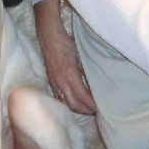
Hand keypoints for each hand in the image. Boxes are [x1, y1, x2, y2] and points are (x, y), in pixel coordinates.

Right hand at [34, 0, 95, 114]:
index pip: (82, 96)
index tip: (100, 108)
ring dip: (77, 108)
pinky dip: (68, 102)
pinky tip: (74, 101)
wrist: (48, 36)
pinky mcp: (51, 81)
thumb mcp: (80, 55)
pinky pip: (60, 97)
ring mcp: (54, 83)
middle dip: (85, 110)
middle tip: (96, 111)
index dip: (92, 104)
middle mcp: (61, 82)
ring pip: (66, 102)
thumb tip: (94, 83)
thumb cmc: (65, 43)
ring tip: (87, 108)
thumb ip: (86, 70)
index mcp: (70, 75)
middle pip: (73, 105)